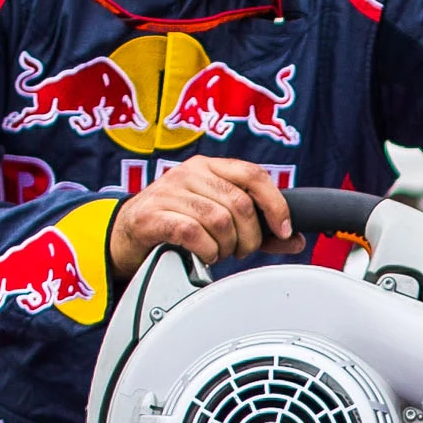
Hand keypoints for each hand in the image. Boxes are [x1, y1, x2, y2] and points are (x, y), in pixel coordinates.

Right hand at [107, 159, 295, 269]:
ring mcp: (169, 191)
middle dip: (249, 236)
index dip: (275, 203)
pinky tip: (204, 255)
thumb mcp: (218, 221)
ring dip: (226, 245)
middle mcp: (190, 173)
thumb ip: (257, 229)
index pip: (253, 174)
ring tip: (219, 252)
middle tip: (240, 250)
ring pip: (218, 219)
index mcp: (210, 167)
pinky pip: (193, 232)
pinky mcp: (152, 214)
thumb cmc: (176, 224)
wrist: (127, 235)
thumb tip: (295, 239)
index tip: (283, 229)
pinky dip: (207, 250)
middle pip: (239, 203)